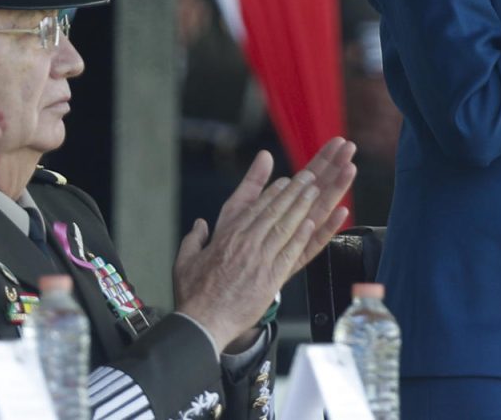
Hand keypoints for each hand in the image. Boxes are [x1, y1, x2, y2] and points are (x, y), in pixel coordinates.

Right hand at [173, 148, 349, 350]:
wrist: (204, 322)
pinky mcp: (270, 278)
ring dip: (301, 208)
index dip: (273, 193)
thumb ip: (194, 239)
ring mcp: (260, 260)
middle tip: (308, 178)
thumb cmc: (194, 294)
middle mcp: (246, 243)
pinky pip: (290, 253)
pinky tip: (312, 224)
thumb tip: (199, 224)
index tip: (286, 182)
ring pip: (284, 227)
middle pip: (274, 212)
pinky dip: (301, 237)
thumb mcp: (185, 260)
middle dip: (293, 193)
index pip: (255, 208)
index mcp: (227, 236)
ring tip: (315, 192)